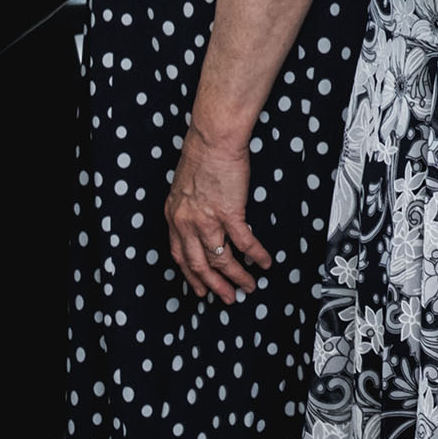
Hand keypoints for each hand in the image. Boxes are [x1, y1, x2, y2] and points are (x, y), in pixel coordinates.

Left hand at [165, 131, 271, 303]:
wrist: (213, 141)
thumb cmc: (201, 157)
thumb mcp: (183, 189)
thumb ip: (188, 211)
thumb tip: (201, 225)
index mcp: (174, 217)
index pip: (180, 256)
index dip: (191, 276)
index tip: (200, 289)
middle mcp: (186, 222)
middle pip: (199, 265)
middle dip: (214, 285)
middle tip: (226, 297)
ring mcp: (207, 219)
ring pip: (221, 259)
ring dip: (236, 276)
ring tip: (248, 285)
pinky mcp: (230, 212)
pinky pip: (244, 241)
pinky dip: (255, 255)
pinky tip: (263, 262)